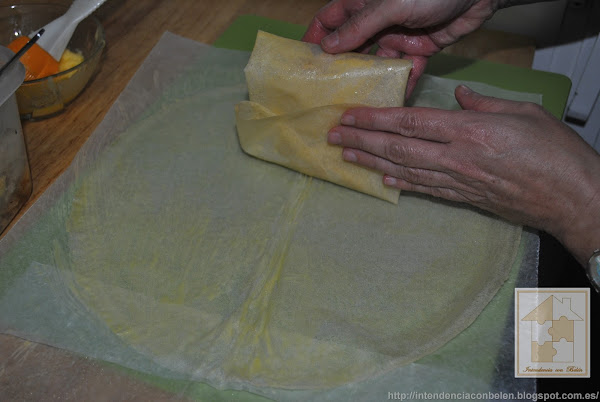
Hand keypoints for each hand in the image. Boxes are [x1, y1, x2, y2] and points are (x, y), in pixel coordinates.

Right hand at [302, 0, 498, 95]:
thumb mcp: (391, 4)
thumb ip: (361, 26)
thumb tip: (330, 48)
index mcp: (363, 2)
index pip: (330, 20)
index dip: (315, 39)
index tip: (303, 64)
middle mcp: (377, 21)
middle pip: (351, 47)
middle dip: (340, 68)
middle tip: (327, 94)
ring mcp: (397, 36)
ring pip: (377, 63)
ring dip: (369, 81)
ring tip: (357, 104)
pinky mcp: (418, 50)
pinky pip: (405, 71)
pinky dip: (401, 85)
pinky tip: (393, 102)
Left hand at [327, 85, 599, 264]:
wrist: (573, 198)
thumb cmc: (556, 153)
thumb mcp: (523, 114)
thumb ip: (485, 104)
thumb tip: (459, 97)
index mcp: (470, 131)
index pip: (411, 122)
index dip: (376, 119)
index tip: (351, 116)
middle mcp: (457, 158)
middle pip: (399, 148)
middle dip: (362, 140)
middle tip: (334, 136)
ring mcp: (458, 182)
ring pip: (405, 171)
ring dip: (373, 163)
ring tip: (346, 156)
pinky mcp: (465, 199)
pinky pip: (426, 190)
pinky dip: (402, 184)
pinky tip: (383, 181)